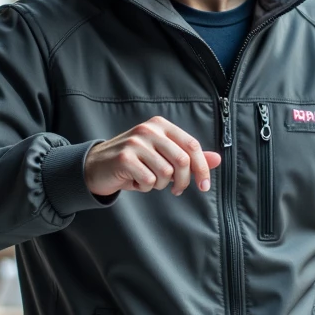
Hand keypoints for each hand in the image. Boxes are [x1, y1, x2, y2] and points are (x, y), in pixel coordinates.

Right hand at [84, 116, 221, 197]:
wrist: (96, 166)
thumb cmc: (134, 162)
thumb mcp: (162, 156)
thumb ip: (189, 157)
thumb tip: (218, 159)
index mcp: (161, 126)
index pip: (192, 145)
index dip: (202, 168)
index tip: (204, 186)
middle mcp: (149, 130)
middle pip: (182, 161)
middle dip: (183, 182)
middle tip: (176, 189)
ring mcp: (136, 142)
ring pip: (165, 174)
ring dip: (160, 185)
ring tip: (147, 179)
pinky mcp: (125, 158)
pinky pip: (149, 181)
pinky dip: (145, 187)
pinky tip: (134, 181)